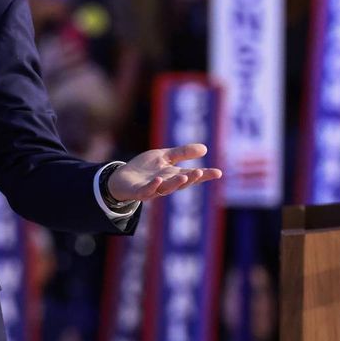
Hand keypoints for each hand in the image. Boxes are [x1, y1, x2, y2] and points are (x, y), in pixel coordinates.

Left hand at [107, 143, 221, 202]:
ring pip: (166, 188)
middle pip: (181, 183)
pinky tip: (158, 179)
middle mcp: (166, 184)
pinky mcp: (139, 192)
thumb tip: (205, 148)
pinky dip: (153, 186)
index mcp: (173, 175)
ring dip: (175, 183)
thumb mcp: (164, 157)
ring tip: (184, 176)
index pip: (191, 175)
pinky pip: (147, 190)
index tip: (218, 172)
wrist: (121, 178)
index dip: (205, 175)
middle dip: (191, 179)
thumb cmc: (145, 169)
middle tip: (200, 173)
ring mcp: (153, 189)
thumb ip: (182, 153)